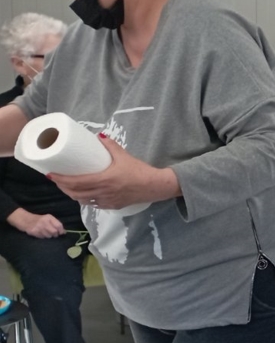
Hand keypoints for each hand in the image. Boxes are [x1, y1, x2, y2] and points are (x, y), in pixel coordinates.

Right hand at [6, 208, 64, 238]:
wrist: (25, 220)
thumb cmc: (39, 220)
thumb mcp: (48, 219)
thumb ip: (56, 224)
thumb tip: (64, 232)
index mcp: (49, 217)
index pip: (59, 226)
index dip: (61, 231)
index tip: (61, 233)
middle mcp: (44, 222)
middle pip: (54, 232)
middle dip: (55, 234)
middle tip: (53, 234)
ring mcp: (38, 227)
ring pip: (49, 236)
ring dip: (49, 236)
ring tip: (45, 232)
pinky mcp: (34, 232)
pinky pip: (42, 237)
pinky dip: (43, 237)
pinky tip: (40, 233)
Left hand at [48, 135, 179, 209]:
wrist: (155, 186)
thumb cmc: (140, 170)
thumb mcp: (125, 156)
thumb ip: (111, 145)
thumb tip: (98, 136)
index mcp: (104, 180)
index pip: (76, 182)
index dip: (61, 179)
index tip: (51, 174)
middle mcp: (103, 192)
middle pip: (76, 193)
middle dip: (63, 187)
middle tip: (56, 179)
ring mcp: (107, 201)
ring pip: (83, 201)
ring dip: (72, 195)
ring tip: (67, 187)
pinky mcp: (113, 205)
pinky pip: (94, 204)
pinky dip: (85, 200)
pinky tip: (84, 195)